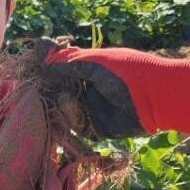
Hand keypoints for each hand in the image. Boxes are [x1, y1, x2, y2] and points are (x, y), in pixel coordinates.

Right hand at [34, 37, 189, 137]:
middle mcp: (90, 90)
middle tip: (38, 88)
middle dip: (50, 91)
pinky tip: (69, 105)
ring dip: (61, 103)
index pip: (63, 73)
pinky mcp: (97, 128)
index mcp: (90, 71)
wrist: (154, 96)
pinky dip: (71, 115)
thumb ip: (67, 64)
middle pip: (61, 92)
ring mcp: (93, 109)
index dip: (50, 72)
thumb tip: (43, 66)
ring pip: (66, 110)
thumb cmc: (126, 71)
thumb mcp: (94, 61)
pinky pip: (77, 124)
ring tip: (61, 96)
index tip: (36, 71)